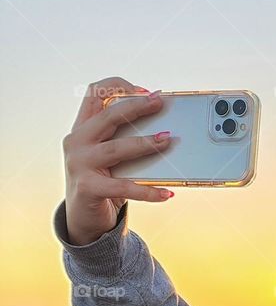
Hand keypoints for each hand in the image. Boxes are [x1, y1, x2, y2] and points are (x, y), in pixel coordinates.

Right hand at [62, 77, 174, 243]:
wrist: (83, 220)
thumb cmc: (104, 182)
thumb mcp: (109, 157)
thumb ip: (124, 140)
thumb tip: (164, 132)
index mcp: (82, 128)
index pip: (93, 93)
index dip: (117, 86)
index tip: (143, 90)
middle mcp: (77, 142)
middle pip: (108, 116)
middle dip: (137, 107)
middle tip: (160, 102)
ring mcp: (79, 164)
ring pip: (117, 148)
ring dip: (145, 143)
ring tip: (168, 140)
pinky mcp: (88, 188)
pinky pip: (124, 187)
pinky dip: (148, 191)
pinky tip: (167, 193)